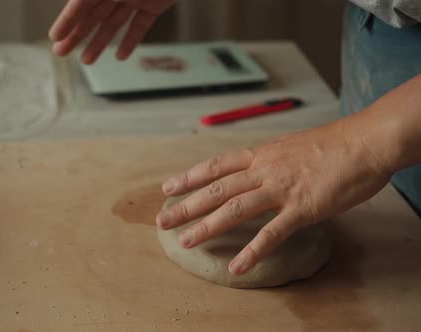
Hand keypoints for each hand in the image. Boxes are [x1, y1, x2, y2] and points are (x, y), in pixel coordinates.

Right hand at [49, 0, 175, 63]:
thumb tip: (77, 3)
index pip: (80, 2)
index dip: (67, 19)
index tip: (55, 36)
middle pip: (92, 14)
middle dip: (76, 34)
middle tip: (60, 52)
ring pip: (113, 22)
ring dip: (99, 42)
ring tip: (86, 61)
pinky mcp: (154, 4)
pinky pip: (140, 25)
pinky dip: (131, 40)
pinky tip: (120, 56)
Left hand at [156, 120, 390, 275]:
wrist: (365, 141)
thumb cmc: (334, 144)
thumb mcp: (291, 146)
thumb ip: (271, 160)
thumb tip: (257, 171)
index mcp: (261, 154)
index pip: (216, 166)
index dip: (189, 177)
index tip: (168, 188)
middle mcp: (264, 169)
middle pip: (216, 189)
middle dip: (186, 205)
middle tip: (163, 221)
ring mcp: (281, 188)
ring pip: (234, 209)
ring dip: (207, 226)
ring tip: (186, 241)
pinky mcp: (302, 208)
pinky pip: (272, 233)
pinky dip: (253, 251)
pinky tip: (237, 266)